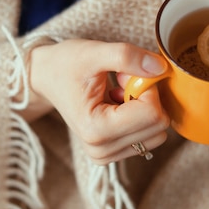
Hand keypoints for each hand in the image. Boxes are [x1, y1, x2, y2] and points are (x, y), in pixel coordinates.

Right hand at [27, 39, 169, 164]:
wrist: (48, 77)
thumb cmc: (66, 64)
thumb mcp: (94, 52)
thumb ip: (126, 57)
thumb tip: (160, 68)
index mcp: (95, 129)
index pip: (152, 112)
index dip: (146, 85)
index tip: (124, 74)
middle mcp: (101, 149)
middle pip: (158, 125)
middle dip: (147, 97)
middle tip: (121, 82)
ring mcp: (107, 155)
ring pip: (157, 133)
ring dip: (145, 107)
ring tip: (118, 93)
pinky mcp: (113, 153)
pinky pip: (149, 137)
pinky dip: (140, 118)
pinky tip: (118, 105)